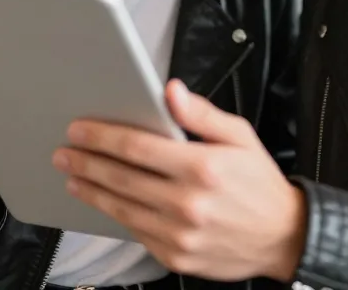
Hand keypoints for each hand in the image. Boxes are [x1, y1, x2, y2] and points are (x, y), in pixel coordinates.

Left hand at [53, 79, 305, 281]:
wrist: (283, 237)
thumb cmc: (258, 182)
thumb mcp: (240, 136)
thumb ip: (201, 114)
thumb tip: (170, 90)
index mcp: (203, 167)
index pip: (138, 147)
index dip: (103, 136)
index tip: (79, 129)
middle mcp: (188, 203)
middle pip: (122, 178)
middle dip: (87, 162)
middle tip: (63, 152)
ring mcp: (180, 235)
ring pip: (122, 209)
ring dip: (91, 190)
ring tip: (72, 176)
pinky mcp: (176, 257)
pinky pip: (136, 232)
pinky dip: (114, 215)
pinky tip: (102, 201)